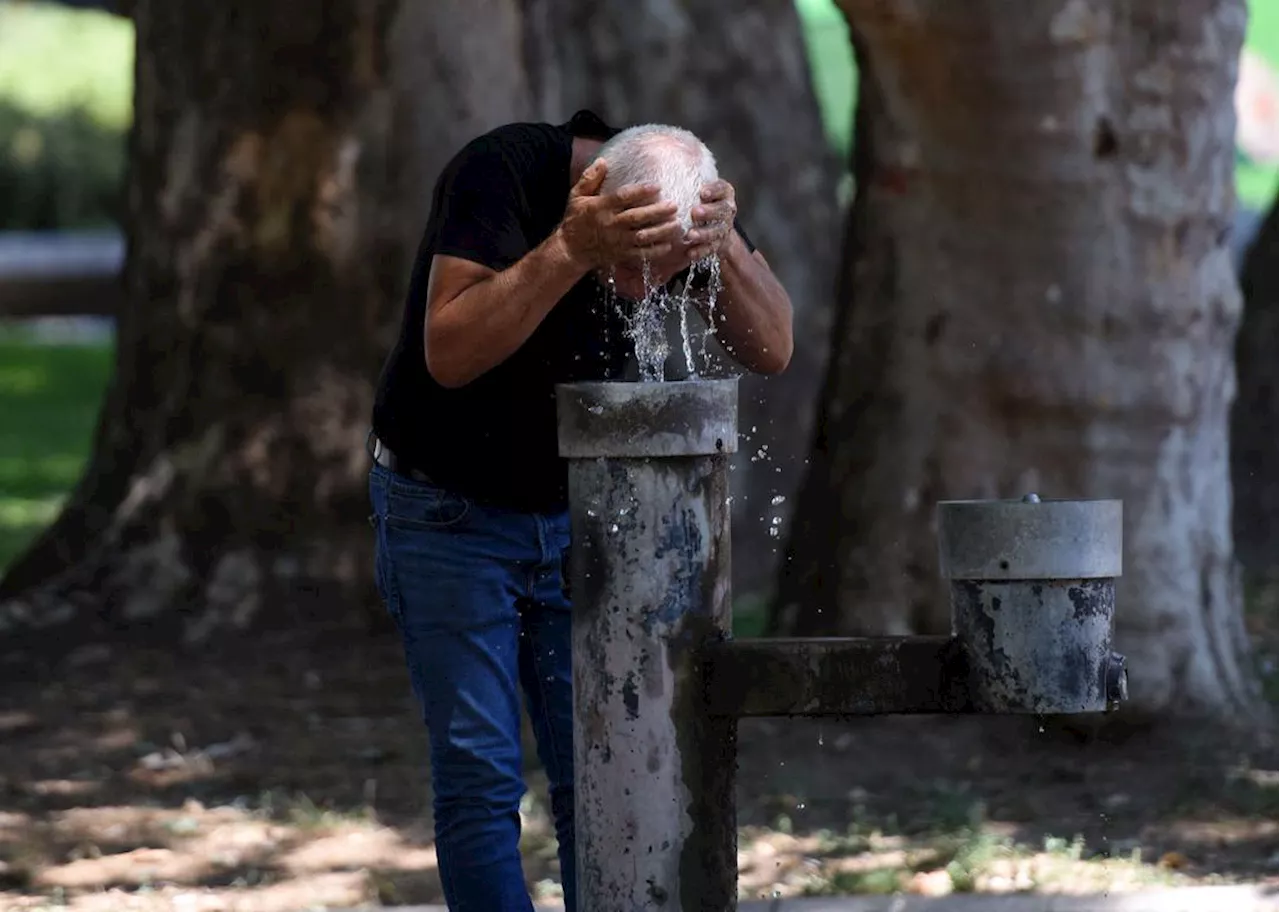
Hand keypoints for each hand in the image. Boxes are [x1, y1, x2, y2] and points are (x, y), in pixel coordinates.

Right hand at [557, 159, 685, 269]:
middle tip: (674, 205)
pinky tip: (669, 245)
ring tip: (677, 225)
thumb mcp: (577, 196)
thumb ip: (590, 178)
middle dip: (657, 212)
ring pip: (642, 236)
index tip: (657, 186)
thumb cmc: (576, 220)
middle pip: (637, 217)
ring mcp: (617, 242)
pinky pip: (640, 254)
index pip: (623, 197)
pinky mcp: (621, 255)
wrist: (571, 250)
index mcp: (601, 207)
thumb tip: (603, 161)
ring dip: (661, 231)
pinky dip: (655, 251)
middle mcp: (611, 224)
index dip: (641, 192)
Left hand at [684, 180, 737, 261]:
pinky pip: (712, 249)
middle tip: (695, 212)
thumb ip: (686, 179)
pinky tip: (691, 253)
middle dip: (710, 212)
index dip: (714, 190)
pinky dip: (702, 251)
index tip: (702, 192)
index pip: (722, 189)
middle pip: (723, 210)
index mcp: (724, 193)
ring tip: (691, 236)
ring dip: (704, 234)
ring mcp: (725, 227)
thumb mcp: (696, 189)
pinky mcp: (720, 244)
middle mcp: (728, 209)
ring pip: (717, 230)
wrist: (716, 228)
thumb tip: (661, 158)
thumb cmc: (699, 202)